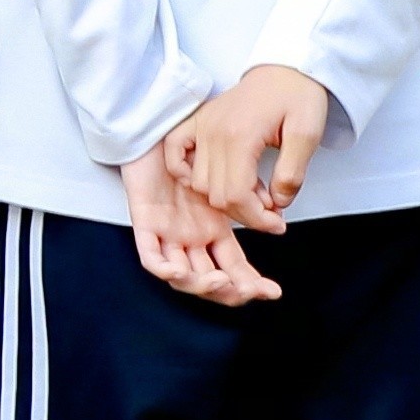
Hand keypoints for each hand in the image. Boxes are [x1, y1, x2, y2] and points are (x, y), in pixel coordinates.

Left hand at [121, 148, 279, 306]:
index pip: (234, 267)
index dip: (251, 283)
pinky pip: (150, 256)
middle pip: (209, 279)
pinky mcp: (144, 222)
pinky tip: (179, 272)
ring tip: (221, 280)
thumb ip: (252, 194)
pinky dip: (164, 269)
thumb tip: (276, 214)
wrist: (156, 127)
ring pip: (181, 275)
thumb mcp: (230, 174)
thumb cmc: (190, 146)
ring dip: (201, 285)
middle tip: (249, 290)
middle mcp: (191, 237)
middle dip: (230, 292)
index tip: (272, 292)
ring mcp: (167, 233)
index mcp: (213, 229)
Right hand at [174, 65, 331, 228]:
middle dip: (246, 213)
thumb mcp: (308, 134)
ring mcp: (202, 127)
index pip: (235, 195)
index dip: (257, 219)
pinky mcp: (198, 123)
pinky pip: (175, 155)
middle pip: (216, 195)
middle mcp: (213, 132)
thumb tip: (278, 203)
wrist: (286, 69)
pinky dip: (186, 173)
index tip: (277, 223)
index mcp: (239, 136)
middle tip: (273, 208)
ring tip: (255, 190)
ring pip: (199, 184)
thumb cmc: (298, 96)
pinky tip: (212, 179)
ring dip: (226, 198)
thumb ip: (292, 174)